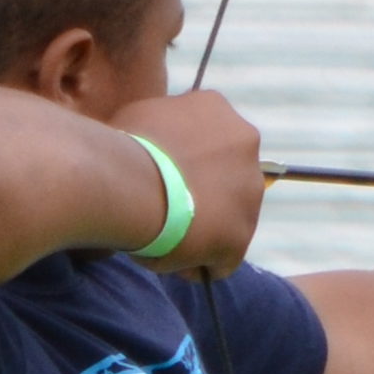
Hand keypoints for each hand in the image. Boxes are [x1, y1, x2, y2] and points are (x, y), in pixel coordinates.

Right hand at [112, 82, 264, 275]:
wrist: (129, 182)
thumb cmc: (123, 146)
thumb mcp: (139, 118)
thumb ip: (160, 130)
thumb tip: (151, 141)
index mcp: (218, 110)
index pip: (210, 141)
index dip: (186, 163)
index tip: (163, 176)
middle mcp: (246, 145)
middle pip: (227, 179)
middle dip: (202, 196)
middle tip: (167, 210)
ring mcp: (250, 193)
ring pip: (228, 221)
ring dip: (203, 232)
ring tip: (166, 241)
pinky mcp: (242, 237)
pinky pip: (222, 259)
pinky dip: (200, 263)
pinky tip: (173, 263)